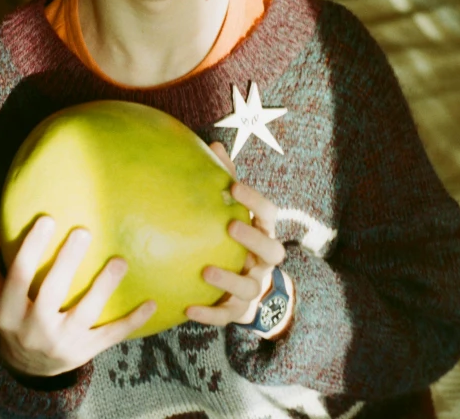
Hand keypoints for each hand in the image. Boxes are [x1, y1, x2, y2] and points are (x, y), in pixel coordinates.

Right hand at [0, 217, 156, 378]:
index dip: (30, 248)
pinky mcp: (84, 352)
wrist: (27, 366)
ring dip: (104, 287)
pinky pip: (111, 336)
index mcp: (8, 312)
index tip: (47, 218)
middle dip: (67, 261)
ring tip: (120, 260)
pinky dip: (132, 321)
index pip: (17, 276)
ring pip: (85, 313)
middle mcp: (33, 329)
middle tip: (84, 231)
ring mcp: (61, 343)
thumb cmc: (11, 315)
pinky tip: (152, 302)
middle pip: (51, 292)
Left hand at [185, 142, 293, 338]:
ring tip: (205, 271)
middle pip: (272, 251)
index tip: (232, 187)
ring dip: (229, 279)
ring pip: (249, 287)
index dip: (254, 201)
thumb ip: (226, 182)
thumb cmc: (236, 242)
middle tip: (230, 225)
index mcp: (264, 234)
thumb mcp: (235, 213)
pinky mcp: (238, 312)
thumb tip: (214, 143)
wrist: (249, 293)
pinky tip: (187, 310)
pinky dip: (209, 314)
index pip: (269, 214)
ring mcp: (253, 288)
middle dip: (253, 238)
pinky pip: (226, 316)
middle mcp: (263, 262)